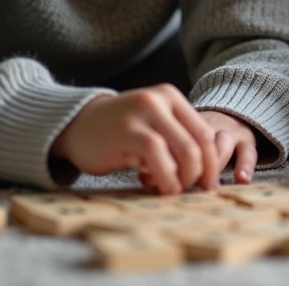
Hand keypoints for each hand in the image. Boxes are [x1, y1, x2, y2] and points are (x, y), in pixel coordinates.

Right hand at [50, 84, 219, 193]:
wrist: (76, 125)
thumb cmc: (118, 132)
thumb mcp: (152, 124)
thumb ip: (175, 138)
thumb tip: (205, 172)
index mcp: (170, 96)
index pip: (205, 132)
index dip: (213, 162)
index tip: (209, 184)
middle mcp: (159, 100)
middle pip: (198, 143)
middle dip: (202, 173)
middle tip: (195, 191)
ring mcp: (143, 113)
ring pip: (184, 150)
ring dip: (185, 178)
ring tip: (175, 190)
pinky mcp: (127, 130)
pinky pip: (158, 156)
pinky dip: (167, 177)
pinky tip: (162, 188)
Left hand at [138, 111, 258, 189]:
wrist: (208, 110)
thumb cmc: (178, 133)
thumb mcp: (163, 139)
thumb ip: (154, 155)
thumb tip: (146, 176)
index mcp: (180, 117)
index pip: (173, 134)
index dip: (163, 158)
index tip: (149, 178)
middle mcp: (203, 120)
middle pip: (198, 139)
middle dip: (190, 165)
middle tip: (180, 187)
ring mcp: (225, 127)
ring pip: (221, 142)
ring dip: (213, 165)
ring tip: (207, 187)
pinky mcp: (244, 137)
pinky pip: (248, 150)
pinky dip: (245, 164)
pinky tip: (242, 179)